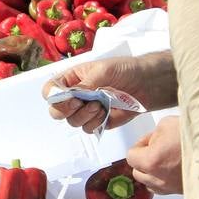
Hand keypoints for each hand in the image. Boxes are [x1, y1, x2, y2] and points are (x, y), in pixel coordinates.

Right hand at [42, 54, 162, 131]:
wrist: (148, 83)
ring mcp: (86, 110)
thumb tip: (71, 94)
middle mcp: (75, 96)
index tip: (70, 96)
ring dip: (85, 116)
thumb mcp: (103, 70)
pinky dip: (95, 123)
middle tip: (81, 103)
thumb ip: (85, 83)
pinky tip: (107, 113)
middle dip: (67, 110)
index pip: (50, 90)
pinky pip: (88, 129)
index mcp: (72, 79)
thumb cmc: (125, 70)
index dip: (55, 97)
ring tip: (101, 106)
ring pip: (72, 122)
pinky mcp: (99, 122)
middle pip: (56, 111)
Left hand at [126, 115, 182, 193]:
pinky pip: (166, 188)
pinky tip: (177, 168)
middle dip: (144, 160)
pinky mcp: (183, 192)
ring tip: (168, 159)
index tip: (150, 140)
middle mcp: (159, 179)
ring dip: (154, 172)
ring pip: (151, 183)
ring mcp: (171, 188)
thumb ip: (153, 134)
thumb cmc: (195, 135)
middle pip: (138, 173)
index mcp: (150, 161)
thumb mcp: (167, 124)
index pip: (131, 156)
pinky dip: (166, 180)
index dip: (139, 146)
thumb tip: (153, 142)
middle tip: (158, 148)